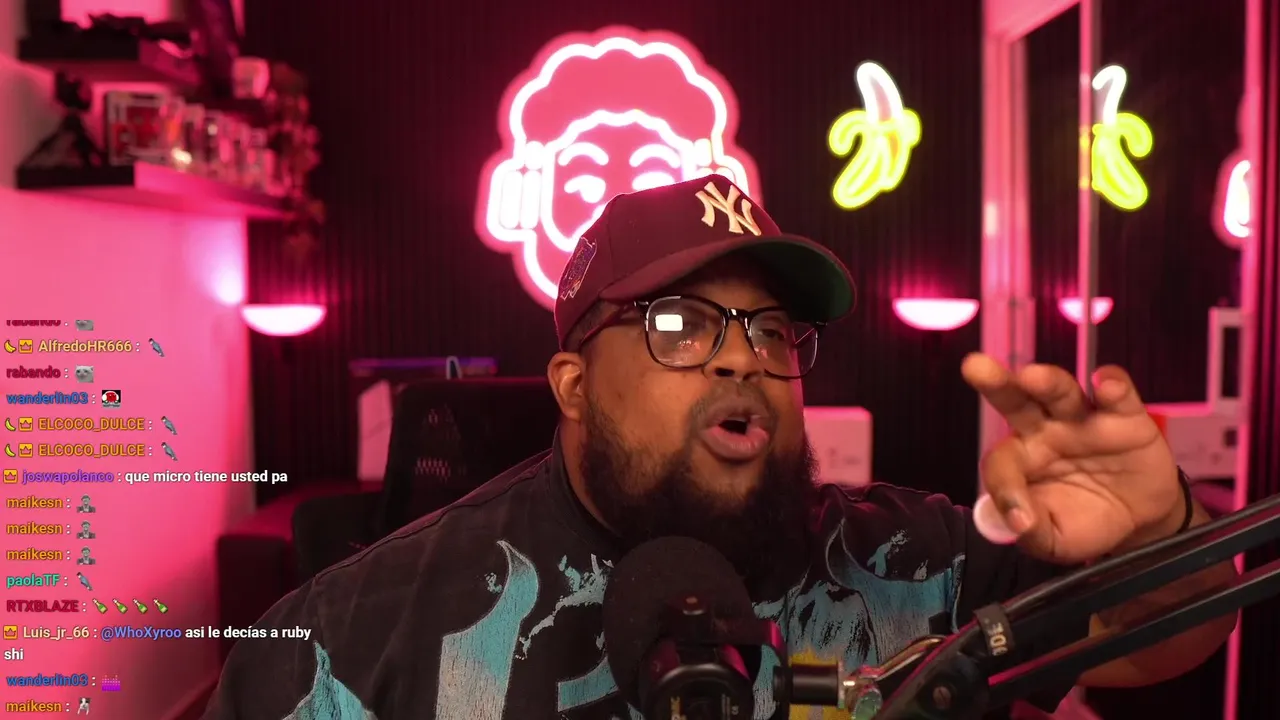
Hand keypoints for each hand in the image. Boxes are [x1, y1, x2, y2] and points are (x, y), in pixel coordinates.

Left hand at [962, 353, 1182, 563]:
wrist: (1139, 521)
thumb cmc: (1083, 522)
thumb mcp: (1054, 540)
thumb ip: (1032, 533)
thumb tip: (1017, 524)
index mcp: (1020, 458)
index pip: (1002, 462)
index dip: (1006, 488)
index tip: (1020, 519)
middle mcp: (1045, 430)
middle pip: (1016, 401)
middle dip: (996, 384)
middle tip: (974, 367)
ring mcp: (1084, 419)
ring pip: (1062, 393)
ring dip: (1048, 382)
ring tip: (1033, 376)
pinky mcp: (1127, 418)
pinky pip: (1119, 396)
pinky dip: (1113, 386)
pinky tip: (1105, 382)